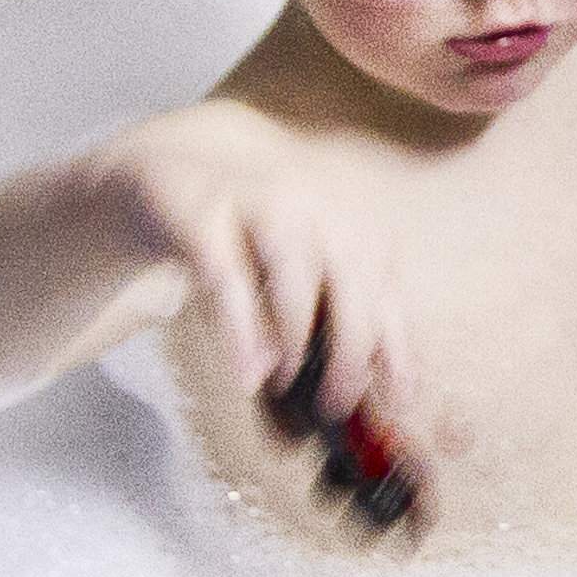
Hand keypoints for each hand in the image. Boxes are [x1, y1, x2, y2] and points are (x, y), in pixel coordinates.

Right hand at [106, 115, 427, 507]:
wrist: (177, 170)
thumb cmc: (248, 239)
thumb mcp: (298, 282)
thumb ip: (330, 332)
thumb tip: (354, 407)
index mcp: (354, 223)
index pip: (388, 295)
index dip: (399, 353)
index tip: (400, 403)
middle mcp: (318, 205)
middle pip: (354, 281)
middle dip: (350, 354)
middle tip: (335, 406)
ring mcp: (260, 201)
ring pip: (294, 271)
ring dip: (294, 340)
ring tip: (285, 382)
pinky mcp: (204, 211)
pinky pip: (226, 275)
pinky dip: (240, 332)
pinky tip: (246, 374)